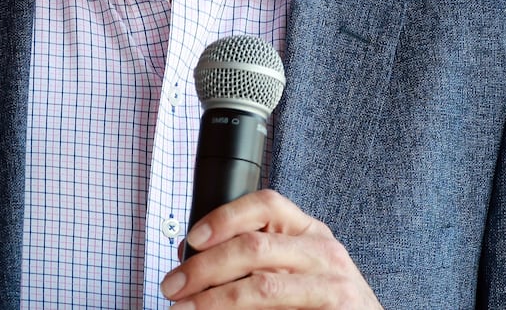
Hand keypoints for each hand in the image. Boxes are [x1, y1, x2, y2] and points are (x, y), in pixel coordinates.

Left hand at [161, 189, 381, 308]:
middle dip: (204, 267)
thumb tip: (187, 253)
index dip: (224, 216)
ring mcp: (332, 284)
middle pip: (254, 246)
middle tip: (173, 286)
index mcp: (307, 230)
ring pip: (262, 286)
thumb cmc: (322, 298)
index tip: (193, 237)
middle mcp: (321, 251)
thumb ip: (248, 255)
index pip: (265, 204)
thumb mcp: (290, 266)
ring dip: (214, 300)